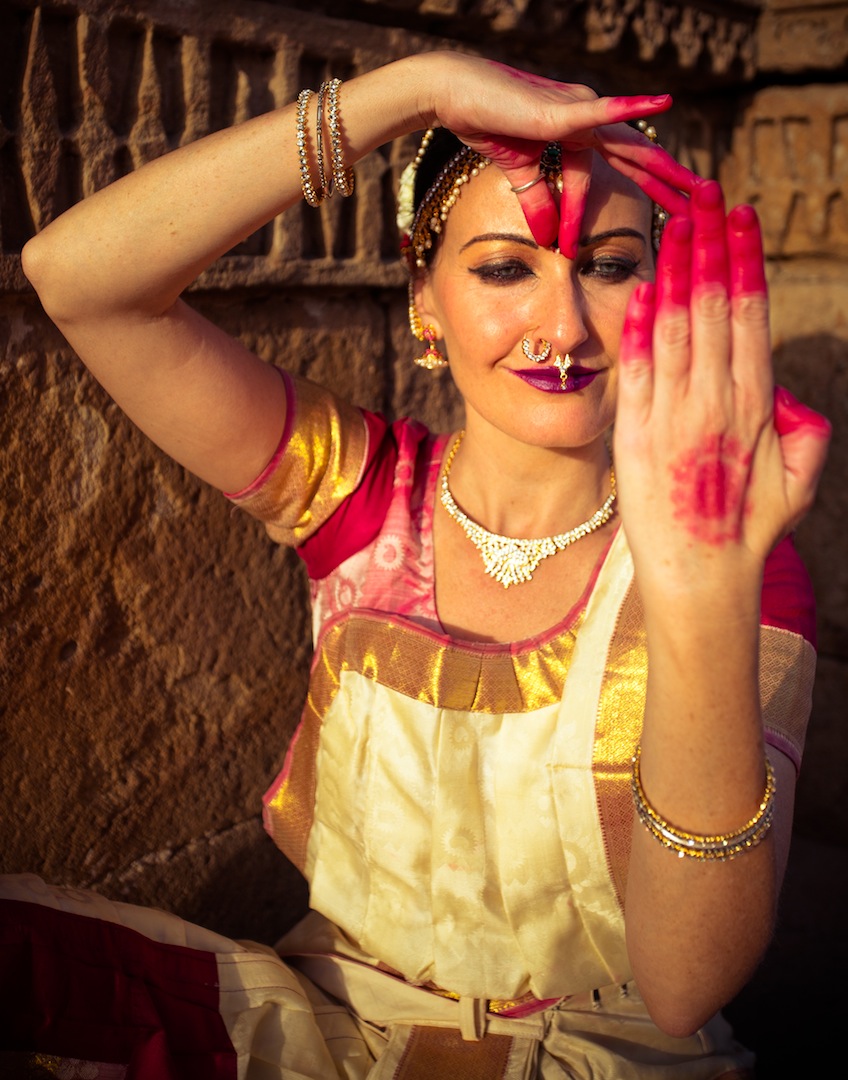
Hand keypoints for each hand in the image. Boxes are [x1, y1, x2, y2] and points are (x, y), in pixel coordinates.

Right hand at [431, 56, 697, 254]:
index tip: (669, 219)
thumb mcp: (519, 174)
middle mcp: (587, 118)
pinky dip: (632, 109)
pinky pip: (602, 112)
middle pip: (637, 156)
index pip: (620, 168)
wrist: (454, 94)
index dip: (644, 192)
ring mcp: (578, 110)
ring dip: (663, 166)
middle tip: (705, 204)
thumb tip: (549, 237)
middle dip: (670, 182)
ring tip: (694, 185)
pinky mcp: (561, 110)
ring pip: (629, 143)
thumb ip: (538, 200)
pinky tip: (664, 103)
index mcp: (579, 134)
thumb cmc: (485, 122)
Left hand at [613, 181, 830, 594]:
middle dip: (711, 245)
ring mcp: (672, 417)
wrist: (700, 580)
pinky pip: (638, 371)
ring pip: (675, 328)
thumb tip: (789, 392)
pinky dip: (639, 327)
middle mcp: (714, 402)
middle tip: (707, 192)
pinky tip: (641, 287)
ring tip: (677, 221)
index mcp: (755, 406)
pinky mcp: (635, 436)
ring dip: (675, 270)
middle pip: (712, 307)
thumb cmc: (749, 532)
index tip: (741, 220)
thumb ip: (802, 429)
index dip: (743, 263)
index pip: (749, 317)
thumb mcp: (798, 482)